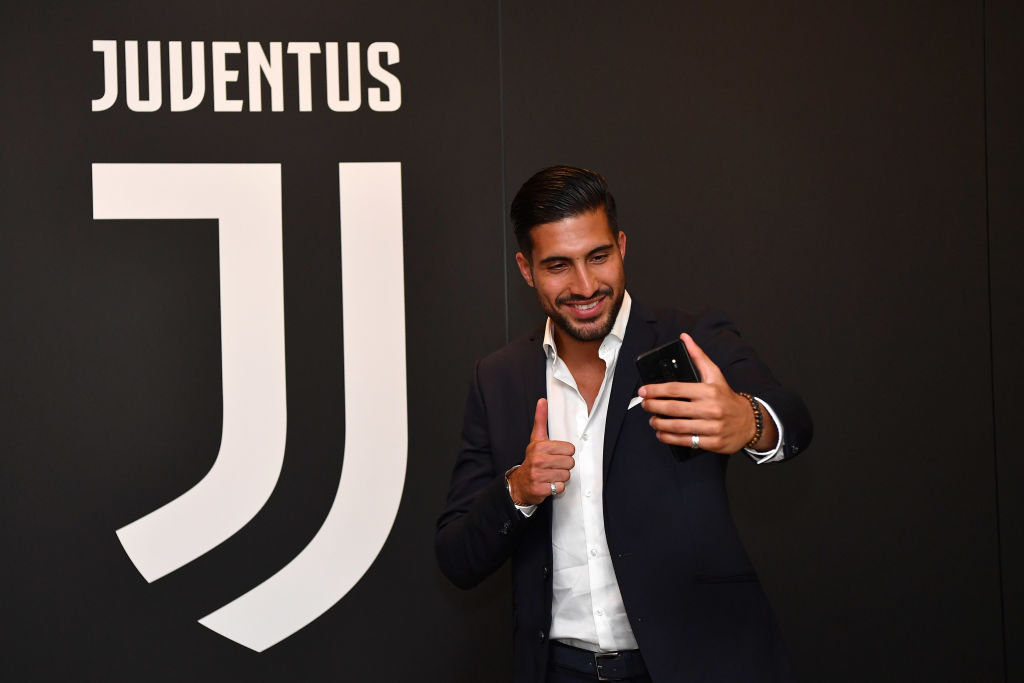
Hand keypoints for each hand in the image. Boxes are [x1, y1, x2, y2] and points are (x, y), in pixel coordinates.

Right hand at [507, 398, 574, 504]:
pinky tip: (549, 483)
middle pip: (570, 463)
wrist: (520, 483)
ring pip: (566, 475)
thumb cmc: (533, 459)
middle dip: (564, 466)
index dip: (565, 453)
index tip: (556, 454)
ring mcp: (538, 475)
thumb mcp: (536, 439)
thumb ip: (541, 419)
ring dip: (561, 476)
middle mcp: (538, 460)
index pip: (570, 449)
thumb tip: (542, 400)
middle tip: (554, 465)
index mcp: (540, 446)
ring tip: (551, 474)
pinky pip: (560, 487)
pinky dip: (557, 487)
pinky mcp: (539, 489)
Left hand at [639, 333, 776, 452]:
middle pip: (674, 408)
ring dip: (660, 424)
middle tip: (644, 405)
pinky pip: (687, 441)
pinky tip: (661, 434)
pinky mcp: (713, 442)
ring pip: (678, 426)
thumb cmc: (726, 397)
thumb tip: (685, 338)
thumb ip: (698, 356)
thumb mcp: (715, 374)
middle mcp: (710, 408)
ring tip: (652, 420)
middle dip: (654, 407)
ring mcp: (712, 427)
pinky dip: (670, 438)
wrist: (748, 421)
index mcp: (708, 391)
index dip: (655, 390)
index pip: (676, 389)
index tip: (643, 391)